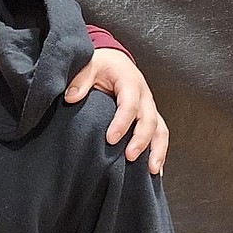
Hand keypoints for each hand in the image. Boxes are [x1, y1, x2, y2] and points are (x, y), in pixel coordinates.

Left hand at [64, 49, 168, 174]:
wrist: (114, 61)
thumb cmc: (102, 65)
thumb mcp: (89, 66)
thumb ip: (80, 80)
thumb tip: (71, 97)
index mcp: (130, 82)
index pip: (129, 104)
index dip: (122, 122)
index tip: (110, 139)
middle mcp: (144, 96)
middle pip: (149, 120)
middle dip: (141, 140)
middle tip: (129, 157)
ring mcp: (149, 108)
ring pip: (160, 130)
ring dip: (157, 150)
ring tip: (152, 170)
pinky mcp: (150, 117)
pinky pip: (159, 135)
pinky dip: (159, 152)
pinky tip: (154, 171)